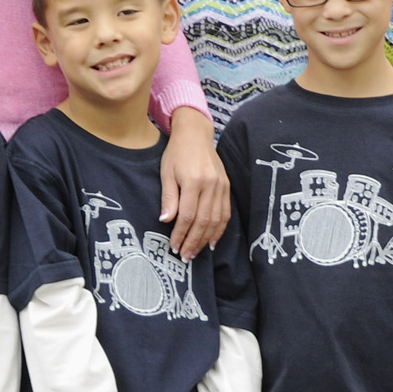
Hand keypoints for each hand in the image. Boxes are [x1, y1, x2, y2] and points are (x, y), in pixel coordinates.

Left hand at [156, 107, 231, 259]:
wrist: (196, 135)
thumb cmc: (177, 153)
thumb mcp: (166, 172)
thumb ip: (168, 197)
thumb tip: (166, 220)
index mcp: (193, 181)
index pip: (188, 216)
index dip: (181, 234)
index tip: (174, 246)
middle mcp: (210, 185)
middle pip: (203, 221)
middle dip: (193, 241)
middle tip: (185, 256)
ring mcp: (221, 186)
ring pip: (216, 220)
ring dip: (206, 239)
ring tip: (196, 252)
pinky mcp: (227, 187)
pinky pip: (225, 213)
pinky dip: (220, 229)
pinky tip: (212, 241)